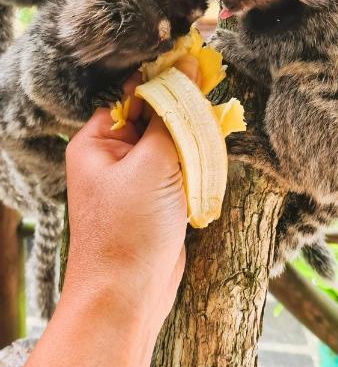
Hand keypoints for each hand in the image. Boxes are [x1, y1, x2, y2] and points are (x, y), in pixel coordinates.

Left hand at [64, 61, 198, 327]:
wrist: (127, 298)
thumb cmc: (129, 231)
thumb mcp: (153, 164)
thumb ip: (174, 115)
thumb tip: (188, 69)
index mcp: (96, 141)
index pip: (133, 96)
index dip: (165, 82)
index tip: (199, 67)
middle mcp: (111, 157)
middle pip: (155, 117)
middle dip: (184, 114)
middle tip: (213, 107)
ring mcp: (134, 180)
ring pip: (172, 142)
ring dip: (194, 142)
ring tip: (213, 140)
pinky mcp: (155, 200)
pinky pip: (179, 169)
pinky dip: (196, 166)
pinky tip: (210, 168)